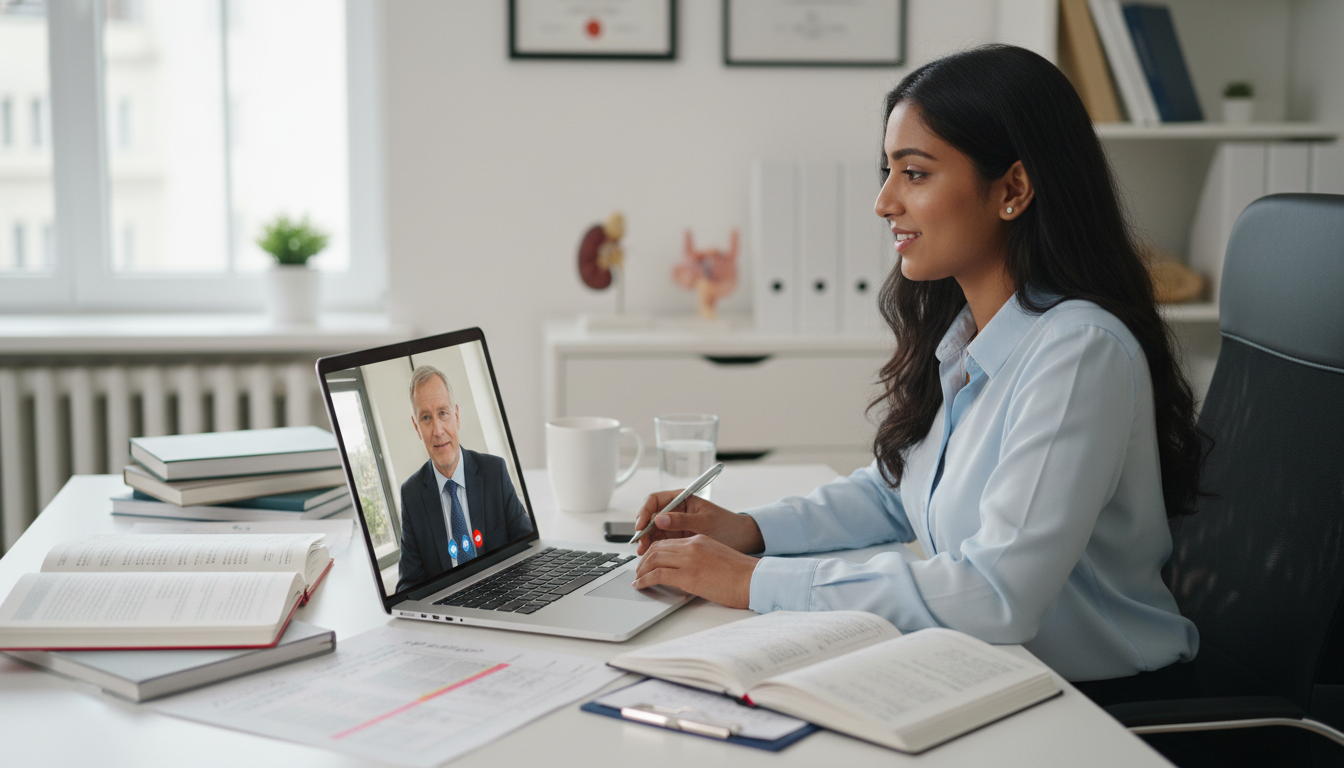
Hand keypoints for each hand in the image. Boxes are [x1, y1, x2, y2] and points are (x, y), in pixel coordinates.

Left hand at [632, 535, 758, 609]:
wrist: (753, 580)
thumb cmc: (740, 574)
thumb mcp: (717, 558)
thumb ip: (699, 558)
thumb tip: (685, 570)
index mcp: (699, 539)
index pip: (668, 542)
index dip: (653, 552)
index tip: (647, 561)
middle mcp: (692, 546)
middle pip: (657, 548)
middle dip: (643, 560)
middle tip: (638, 571)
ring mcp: (689, 560)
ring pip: (653, 559)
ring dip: (641, 570)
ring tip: (638, 579)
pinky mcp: (688, 576)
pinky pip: (657, 575)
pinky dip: (644, 580)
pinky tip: (641, 585)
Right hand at [633, 491, 764, 555]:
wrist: (741, 540)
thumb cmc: (727, 526)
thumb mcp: (705, 522)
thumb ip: (682, 520)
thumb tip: (659, 519)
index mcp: (682, 499)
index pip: (655, 500)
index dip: (645, 511)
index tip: (642, 525)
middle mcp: (675, 510)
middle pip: (650, 517)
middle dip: (643, 529)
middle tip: (641, 544)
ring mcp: (674, 525)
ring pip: (652, 531)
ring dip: (646, 541)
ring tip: (643, 553)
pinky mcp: (676, 539)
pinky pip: (659, 542)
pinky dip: (653, 549)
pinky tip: (651, 556)